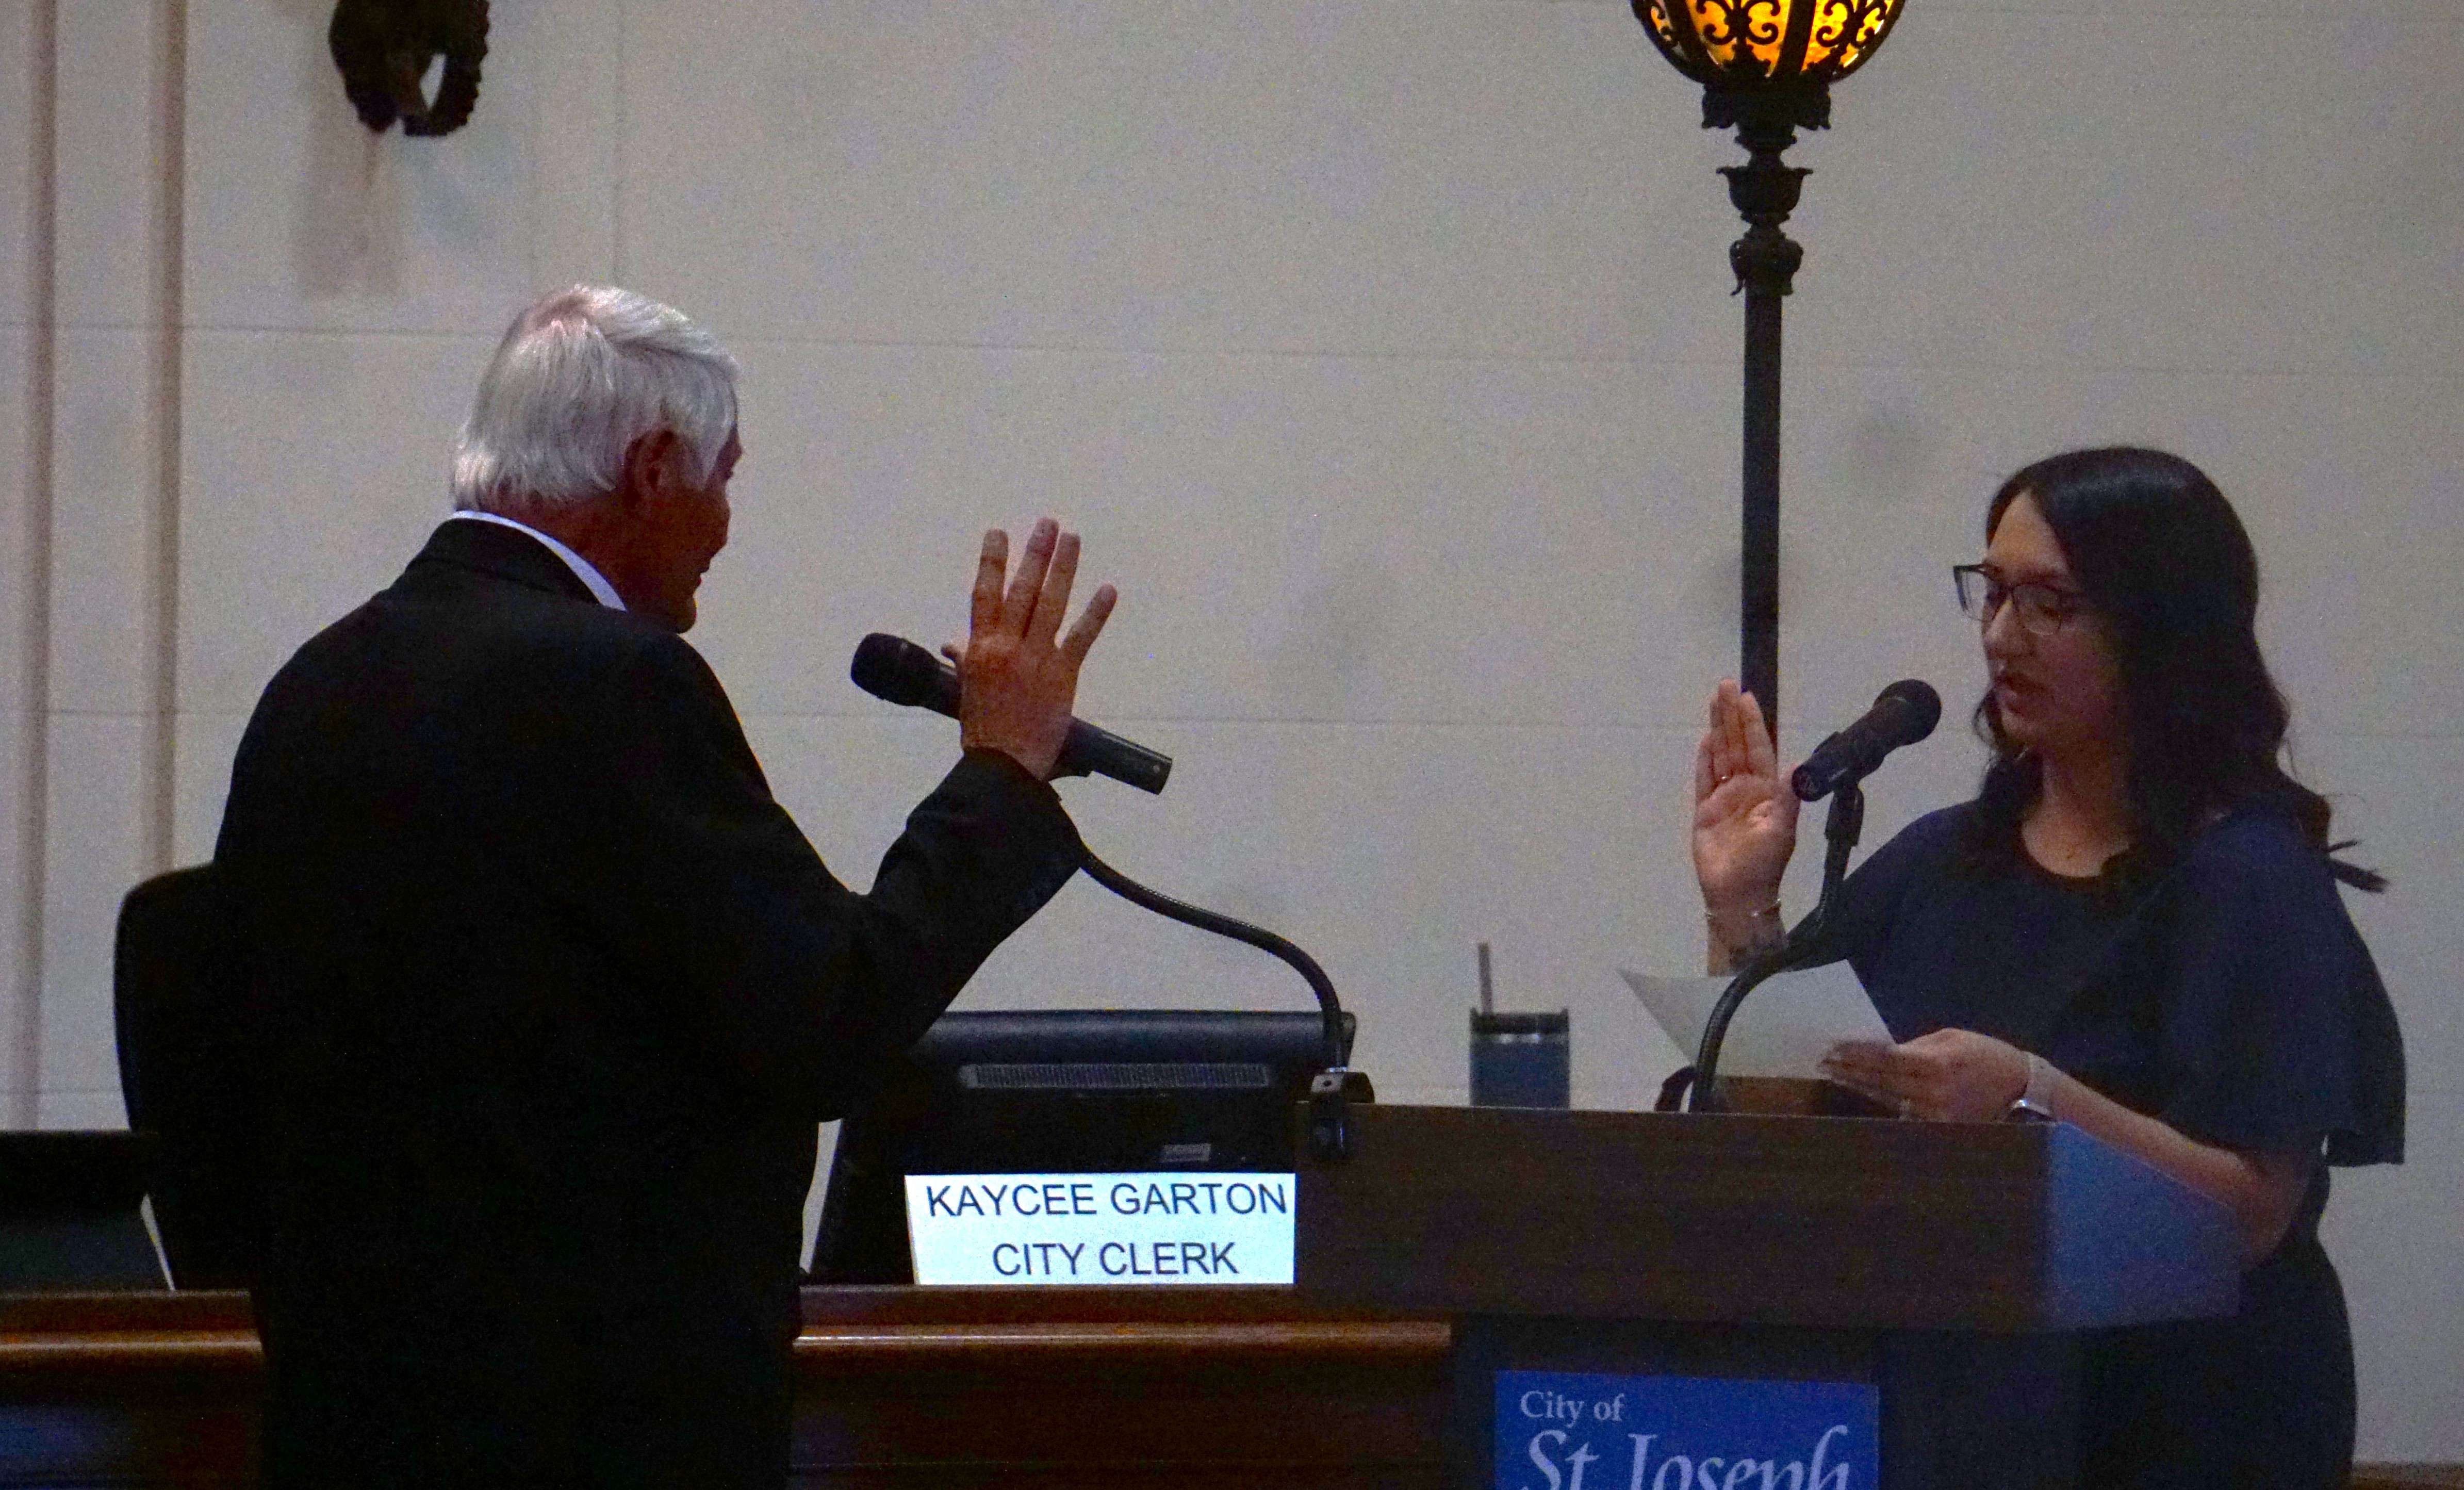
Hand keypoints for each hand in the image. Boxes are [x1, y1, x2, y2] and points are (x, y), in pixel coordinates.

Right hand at [949, 518, 1115, 779]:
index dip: (992, 561)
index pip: (984, 594)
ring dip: (1062, 568)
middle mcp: (1006, 647)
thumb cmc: (983, 732)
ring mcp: (1035, 658)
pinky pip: (1081, 637)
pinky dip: (1094, 613)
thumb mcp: (966, 691)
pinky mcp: (1062, 675)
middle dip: (1035, 553)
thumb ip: (965, 661)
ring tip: (1072, 539)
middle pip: (1021, 589)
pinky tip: (1106, 589)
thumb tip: (954, 645)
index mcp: (979, 649)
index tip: (998, 534)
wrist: (1002, 766)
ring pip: (1050, 603)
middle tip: (1048, 524)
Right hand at [1692, 680, 1798, 920]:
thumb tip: (1797, 765)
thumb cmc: (1763, 864)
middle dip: (1732, 715)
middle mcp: (1746, 788)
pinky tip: (1705, 738)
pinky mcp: (1704, 811)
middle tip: (1725, 685)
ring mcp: (1724, 798)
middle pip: (1737, 744)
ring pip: (1720, 755)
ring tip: (1713, 701)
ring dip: (1717, 729)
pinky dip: (1704, 759)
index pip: (1759, 748)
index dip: (1753, 723)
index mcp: (1767, 790)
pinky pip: (1703, 778)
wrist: (1737, 895)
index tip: (1747, 697)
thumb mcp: (1782, 829)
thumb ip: (1788, 796)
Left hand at [1820, 1030, 2031, 1121]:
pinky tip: (1864, 1094)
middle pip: (1880, 1080)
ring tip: (1836, 1077)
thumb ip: (1916, 1046)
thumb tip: (1884, 1051)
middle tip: (1823, 1064)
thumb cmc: (1986, 1056)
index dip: (1856, 1055)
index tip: (1832, 1049)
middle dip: (1850, 1071)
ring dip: (1860, 1087)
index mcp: (1935, 1063)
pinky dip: (1883, 1102)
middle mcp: (1931, 1091)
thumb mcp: (1952, 1039)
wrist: (2023, 1090)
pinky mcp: (1939, 1128)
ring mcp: (1934, 1113)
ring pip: (1887, 1099)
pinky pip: (1903, 1114)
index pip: (1884, 1058)